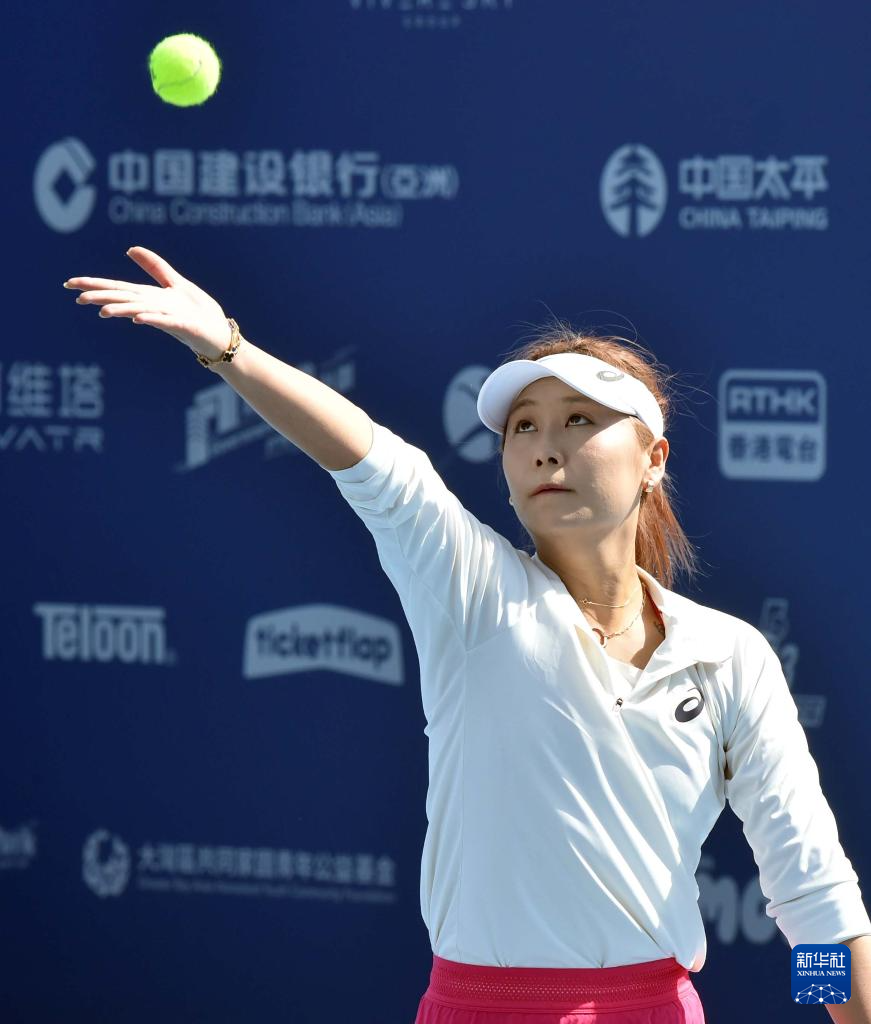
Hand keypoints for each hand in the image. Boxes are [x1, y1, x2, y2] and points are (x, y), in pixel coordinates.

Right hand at [64, 246, 232, 358]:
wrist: (221, 336)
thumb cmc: (200, 312)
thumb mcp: (176, 283)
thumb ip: (154, 267)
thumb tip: (130, 248)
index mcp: (151, 297)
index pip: (118, 288)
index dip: (95, 285)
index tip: (70, 283)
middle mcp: (155, 308)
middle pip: (125, 299)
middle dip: (102, 298)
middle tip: (77, 297)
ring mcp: (169, 318)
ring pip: (141, 311)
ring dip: (122, 310)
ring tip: (103, 311)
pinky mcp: (185, 326)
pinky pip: (167, 322)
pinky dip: (153, 319)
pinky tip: (140, 319)